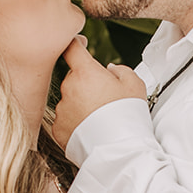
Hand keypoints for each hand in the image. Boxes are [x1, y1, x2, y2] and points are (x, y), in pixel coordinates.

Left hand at [53, 38, 146, 153]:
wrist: (119, 149)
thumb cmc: (128, 115)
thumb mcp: (134, 84)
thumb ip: (120, 70)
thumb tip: (109, 69)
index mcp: (85, 72)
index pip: (72, 48)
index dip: (75, 43)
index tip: (79, 45)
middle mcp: (68, 88)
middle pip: (74, 78)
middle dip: (86, 85)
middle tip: (105, 100)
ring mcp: (61, 109)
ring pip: (69, 101)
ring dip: (80, 106)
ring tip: (100, 120)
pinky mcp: (58, 128)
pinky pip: (65, 120)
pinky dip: (75, 124)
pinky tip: (90, 130)